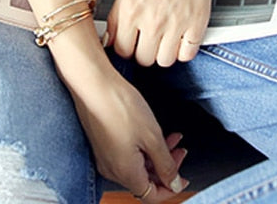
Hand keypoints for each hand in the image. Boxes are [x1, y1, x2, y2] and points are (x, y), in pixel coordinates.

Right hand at [63, 56, 188, 198]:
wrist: (92, 83)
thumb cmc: (120, 106)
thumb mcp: (152, 136)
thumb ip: (165, 164)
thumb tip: (174, 184)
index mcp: (125, 173)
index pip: (152, 196)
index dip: (171, 189)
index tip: (184, 177)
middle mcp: (112, 170)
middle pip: (145, 180)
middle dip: (166, 167)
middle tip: (181, 149)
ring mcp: (105, 156)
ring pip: (137, 165)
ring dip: (156, 154)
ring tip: (171, 136)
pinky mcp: (102, 143)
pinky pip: (126, 154)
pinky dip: (142, 147)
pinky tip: (151, 131)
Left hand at [106, 0, 214, 66]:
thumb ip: (118, 13)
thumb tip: (112, 36)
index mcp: (130, 9)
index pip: (121, 49)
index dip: (123, 48)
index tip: (127, 44)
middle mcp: (152, 20)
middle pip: (143, 59)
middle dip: (142, 51)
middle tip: (145, 40)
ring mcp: (176, 23)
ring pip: (164, 61)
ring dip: (162, 53)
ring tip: (162, 40)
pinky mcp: (197, 22)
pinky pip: (187, 54)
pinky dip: (183, 50)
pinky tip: (179, 38)